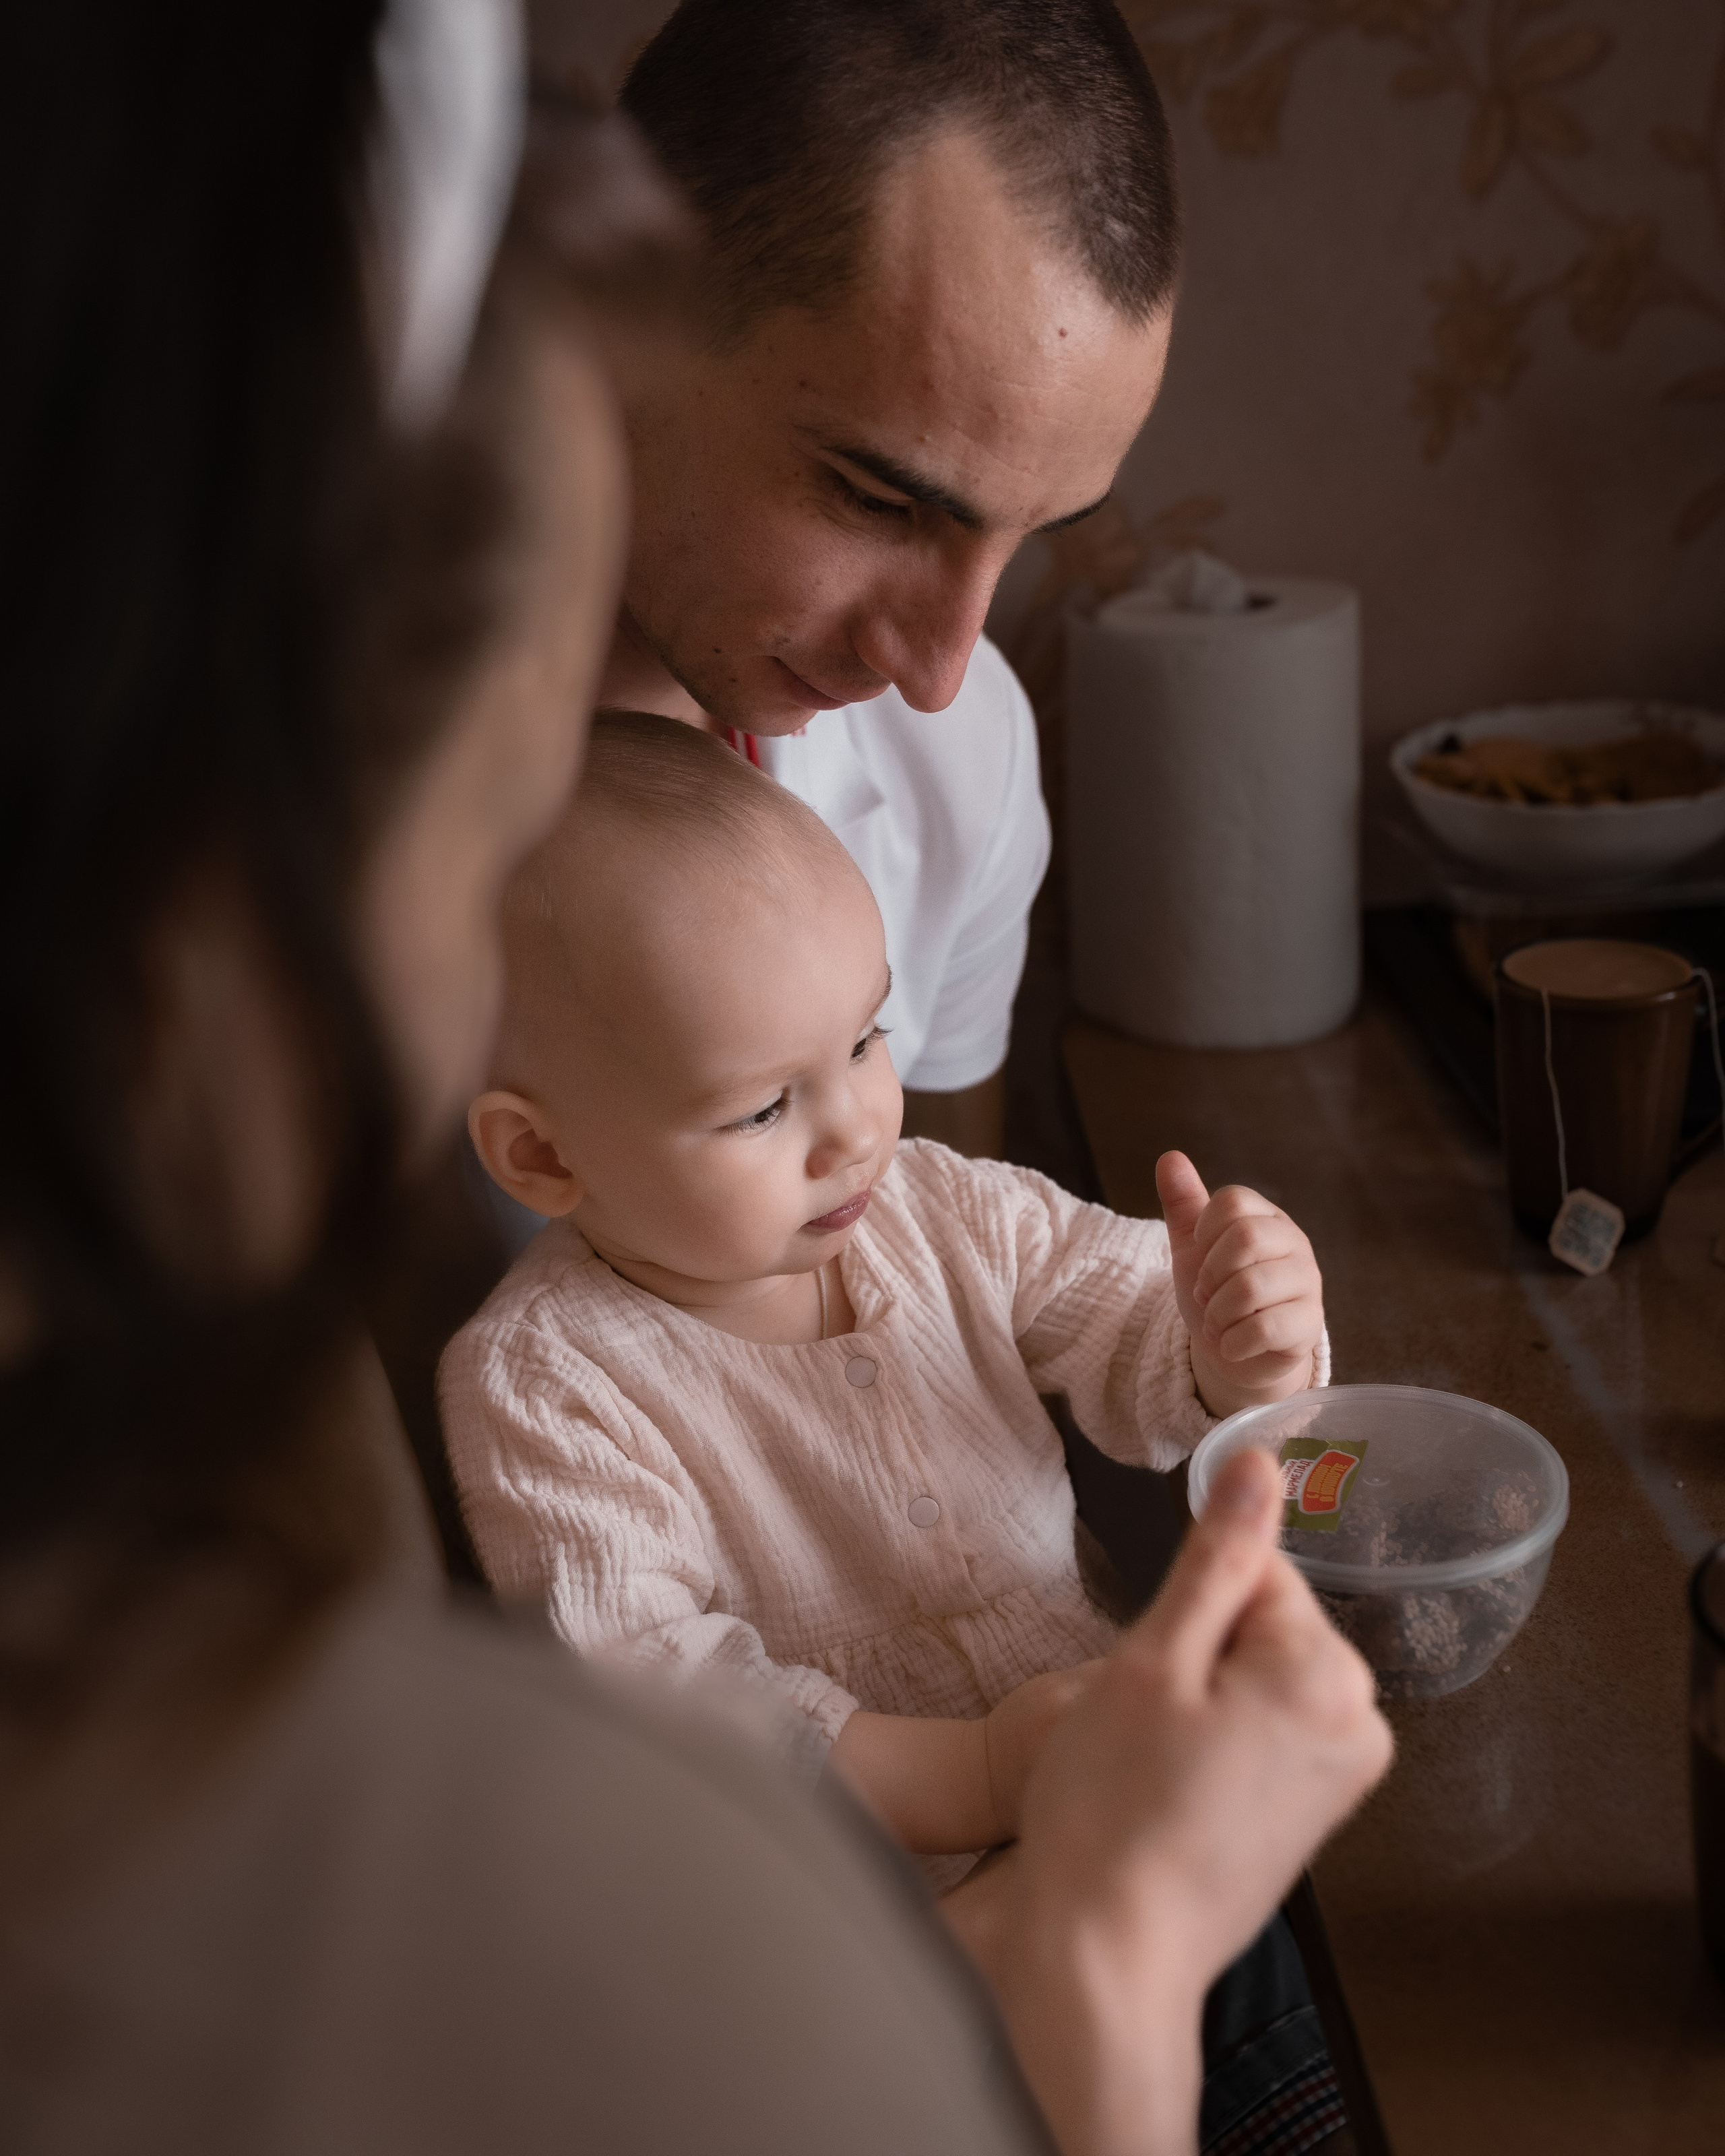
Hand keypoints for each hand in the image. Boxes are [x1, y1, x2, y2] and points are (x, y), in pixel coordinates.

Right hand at [947, 1449, 1391, 2155]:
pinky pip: (1266, 1727)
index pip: (1253, 1568)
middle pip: (1265, 1620)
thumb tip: (1260, 1461)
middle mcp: (1361, 1722)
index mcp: (1327, 1673)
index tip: (1149, 1668)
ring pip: (1260, 1673)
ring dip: (1202, 1697)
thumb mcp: (1151, 1660)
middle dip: (1196, 1650)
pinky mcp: (1317, 1813)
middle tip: (1144, 1720)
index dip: (1183, 1606)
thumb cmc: (1112, 1810)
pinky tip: (1173, 1788)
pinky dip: (1216, 1740)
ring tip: (1155, 1759)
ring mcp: (1345, 1775)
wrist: (1108, 1958)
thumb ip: (1217, 1557)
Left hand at [1155, 1150, 1323, 1417]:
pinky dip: (1232, 1342)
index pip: (1232, 1202)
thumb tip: (1169, 1156)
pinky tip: (1232, 1345)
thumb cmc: (1216, 1291)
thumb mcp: (1192, 1246)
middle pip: (1245, 1238)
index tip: (1200, 1257)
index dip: (1204, 1233)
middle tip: (1205, 1295)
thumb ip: (1183, 1203)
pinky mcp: (1310, 1325)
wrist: (1236, 1352)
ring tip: (1217, 1323)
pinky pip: (1263, 1329)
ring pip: (1251, 1288)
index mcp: (1266, 1217)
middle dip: (1210, 1275)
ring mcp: (1307, 1283)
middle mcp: (1294, 1243)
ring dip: (1217, 1315)